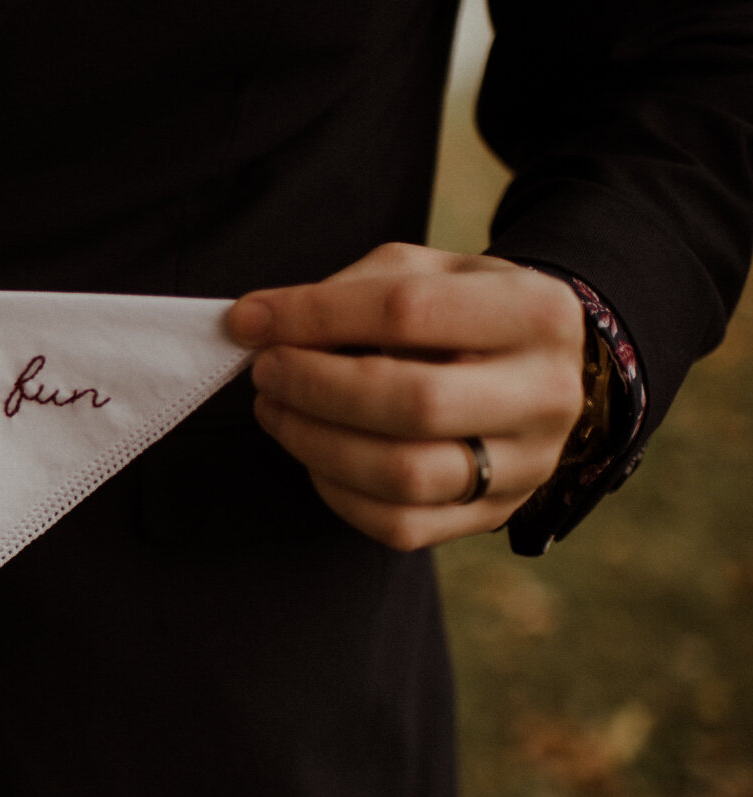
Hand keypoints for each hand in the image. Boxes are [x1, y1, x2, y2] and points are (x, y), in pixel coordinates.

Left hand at [228, 243, 584, 550]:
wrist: (529, 368)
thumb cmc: (460, 313)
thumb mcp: (424, 272)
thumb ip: (347, 290)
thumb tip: (257, 324)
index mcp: (537, 312)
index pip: (408, 310)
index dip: (315, 316)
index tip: (250, 320)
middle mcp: (546, 394)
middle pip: (414, 402)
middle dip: (316, 387)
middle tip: (266, 372)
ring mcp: (526, 464)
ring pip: (404, 474)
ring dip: (315, 443)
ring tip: (275, 410)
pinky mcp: (493, 515)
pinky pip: (399, 525)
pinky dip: (337, 493)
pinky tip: (314, 455)